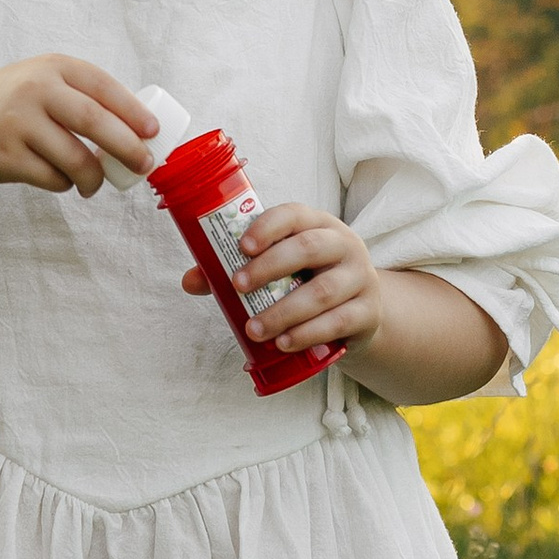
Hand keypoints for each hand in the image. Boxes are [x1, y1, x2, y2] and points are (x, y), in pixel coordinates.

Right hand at [0, 54, 157, 195]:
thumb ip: (79, 96)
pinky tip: (61, 180)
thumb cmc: (8, 103)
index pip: (103, 87)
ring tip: (94, 184)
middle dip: (127, 147)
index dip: (133, 111)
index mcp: (52, 67)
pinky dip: (65, 184)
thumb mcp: (41, 81)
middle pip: (94, 122)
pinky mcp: (7, 156)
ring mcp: (18, 123)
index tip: (153, 132)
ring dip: (93, 177)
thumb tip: (137, 130)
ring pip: (76, 159)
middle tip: (143, 165)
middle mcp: (35, 89)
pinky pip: (52, 178)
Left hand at [183, 199, 380, 353]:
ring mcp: (361, 278)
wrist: (360, 314)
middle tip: (238, 286)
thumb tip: (189, 281)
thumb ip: (238, 271)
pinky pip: (338, 322)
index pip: (294, 215)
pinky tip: (284, 343)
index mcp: (319, 225)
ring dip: (284, 311)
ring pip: (323, 291)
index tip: (242, 246)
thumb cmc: (309, 282)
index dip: (268, 227)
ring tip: (254, 328)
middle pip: (309, 248)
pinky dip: (308, 334)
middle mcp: (344, 245)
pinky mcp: (369, 312)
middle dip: (269, 267)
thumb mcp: (281, 270)